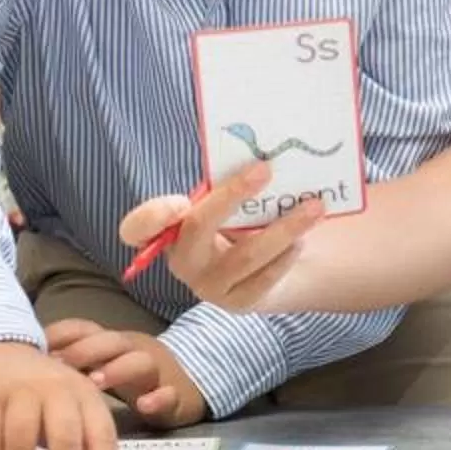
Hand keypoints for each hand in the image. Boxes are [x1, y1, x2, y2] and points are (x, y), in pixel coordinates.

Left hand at [47, 319, 210, 428]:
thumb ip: (74, 362)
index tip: (37, 346)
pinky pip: (170, 393)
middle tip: (59, 366)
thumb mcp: (103, 363)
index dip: (62, 334)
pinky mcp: (175, 395)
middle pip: (111, 340)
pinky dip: (159, 398)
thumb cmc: (132, 375)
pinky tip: (144, 406)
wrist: (188, 383)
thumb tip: (28, 363)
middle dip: (85, 350)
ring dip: (117, 370)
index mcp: (112, 343)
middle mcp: (133, 351)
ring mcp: (156, 372)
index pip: (85, 328)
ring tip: (95, 384)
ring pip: (140, 362)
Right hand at [116, 163, 322, 311]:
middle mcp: (182, 260)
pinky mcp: (237, 302)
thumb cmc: (236, 220)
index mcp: (167, 230)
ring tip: (314, 207)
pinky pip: (262, 279)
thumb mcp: (223, 201)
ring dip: (282, 229)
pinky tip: (302, 239)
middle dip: (232, 195)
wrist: (261, 266)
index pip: (136, 230)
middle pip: (199, 228)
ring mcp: (208, 286)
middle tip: (266, 168)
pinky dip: (284, 257)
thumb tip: (255, 148)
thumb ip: (222, 182)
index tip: (181, 200)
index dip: (151, 217)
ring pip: (243, 256)